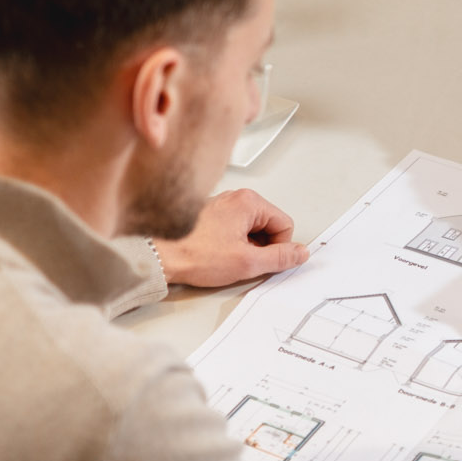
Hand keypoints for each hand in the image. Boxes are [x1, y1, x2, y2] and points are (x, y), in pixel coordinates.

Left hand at [155, 189, 308, 286]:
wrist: (161, 256)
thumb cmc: (195, 254)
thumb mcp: (247, 262)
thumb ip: (280, 257)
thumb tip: (300, 253)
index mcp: (248, 202)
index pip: (285, 225)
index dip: (278, 248)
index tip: (262, 260)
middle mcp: (236, 198)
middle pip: (269, 226)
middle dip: (261, 247)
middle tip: (243, 261)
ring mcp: (223, 205)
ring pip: (252, 229)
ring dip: (247, 247)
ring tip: (227, 258)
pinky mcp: (212, 215)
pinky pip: (236, 229)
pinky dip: (233, 244)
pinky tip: (217, 254)